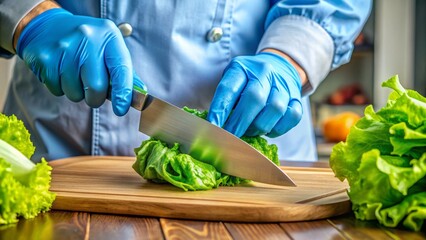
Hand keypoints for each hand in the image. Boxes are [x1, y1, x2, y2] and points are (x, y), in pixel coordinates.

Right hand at [16, 8, 144, 115]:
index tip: (121, 109)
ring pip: (75, 93)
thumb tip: (140, 94)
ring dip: (77, 93)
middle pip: (96, 87)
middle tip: (93, 91)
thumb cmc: (87, 43)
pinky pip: (57, 90)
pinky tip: (60, 72)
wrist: (47, 26)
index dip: (123, 92)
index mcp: (108, 36)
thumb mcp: (109, 48)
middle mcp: (87, 39)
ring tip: (74, 74)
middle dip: (96, 98)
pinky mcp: (45, 58)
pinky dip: (61, 88)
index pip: (120, 69)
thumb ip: (124, 71)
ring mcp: (64, 48)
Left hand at [207, 52, 302, 137]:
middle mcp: (265, 72)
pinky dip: (278, 129)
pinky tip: (267, 130)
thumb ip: (224, 99)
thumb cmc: (248, 80)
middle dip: (239, 123)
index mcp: (243, 67)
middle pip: (254, 99)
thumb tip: (215, 127)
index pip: (229, 88)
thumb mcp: (232, 80)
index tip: (213, 127)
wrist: (279, 66)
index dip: (220, 110)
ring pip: (274, 110)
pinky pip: (292, 117)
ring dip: (259, 127)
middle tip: (229, 137)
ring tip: (248, 132)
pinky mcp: (297, 99)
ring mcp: (284, 85)